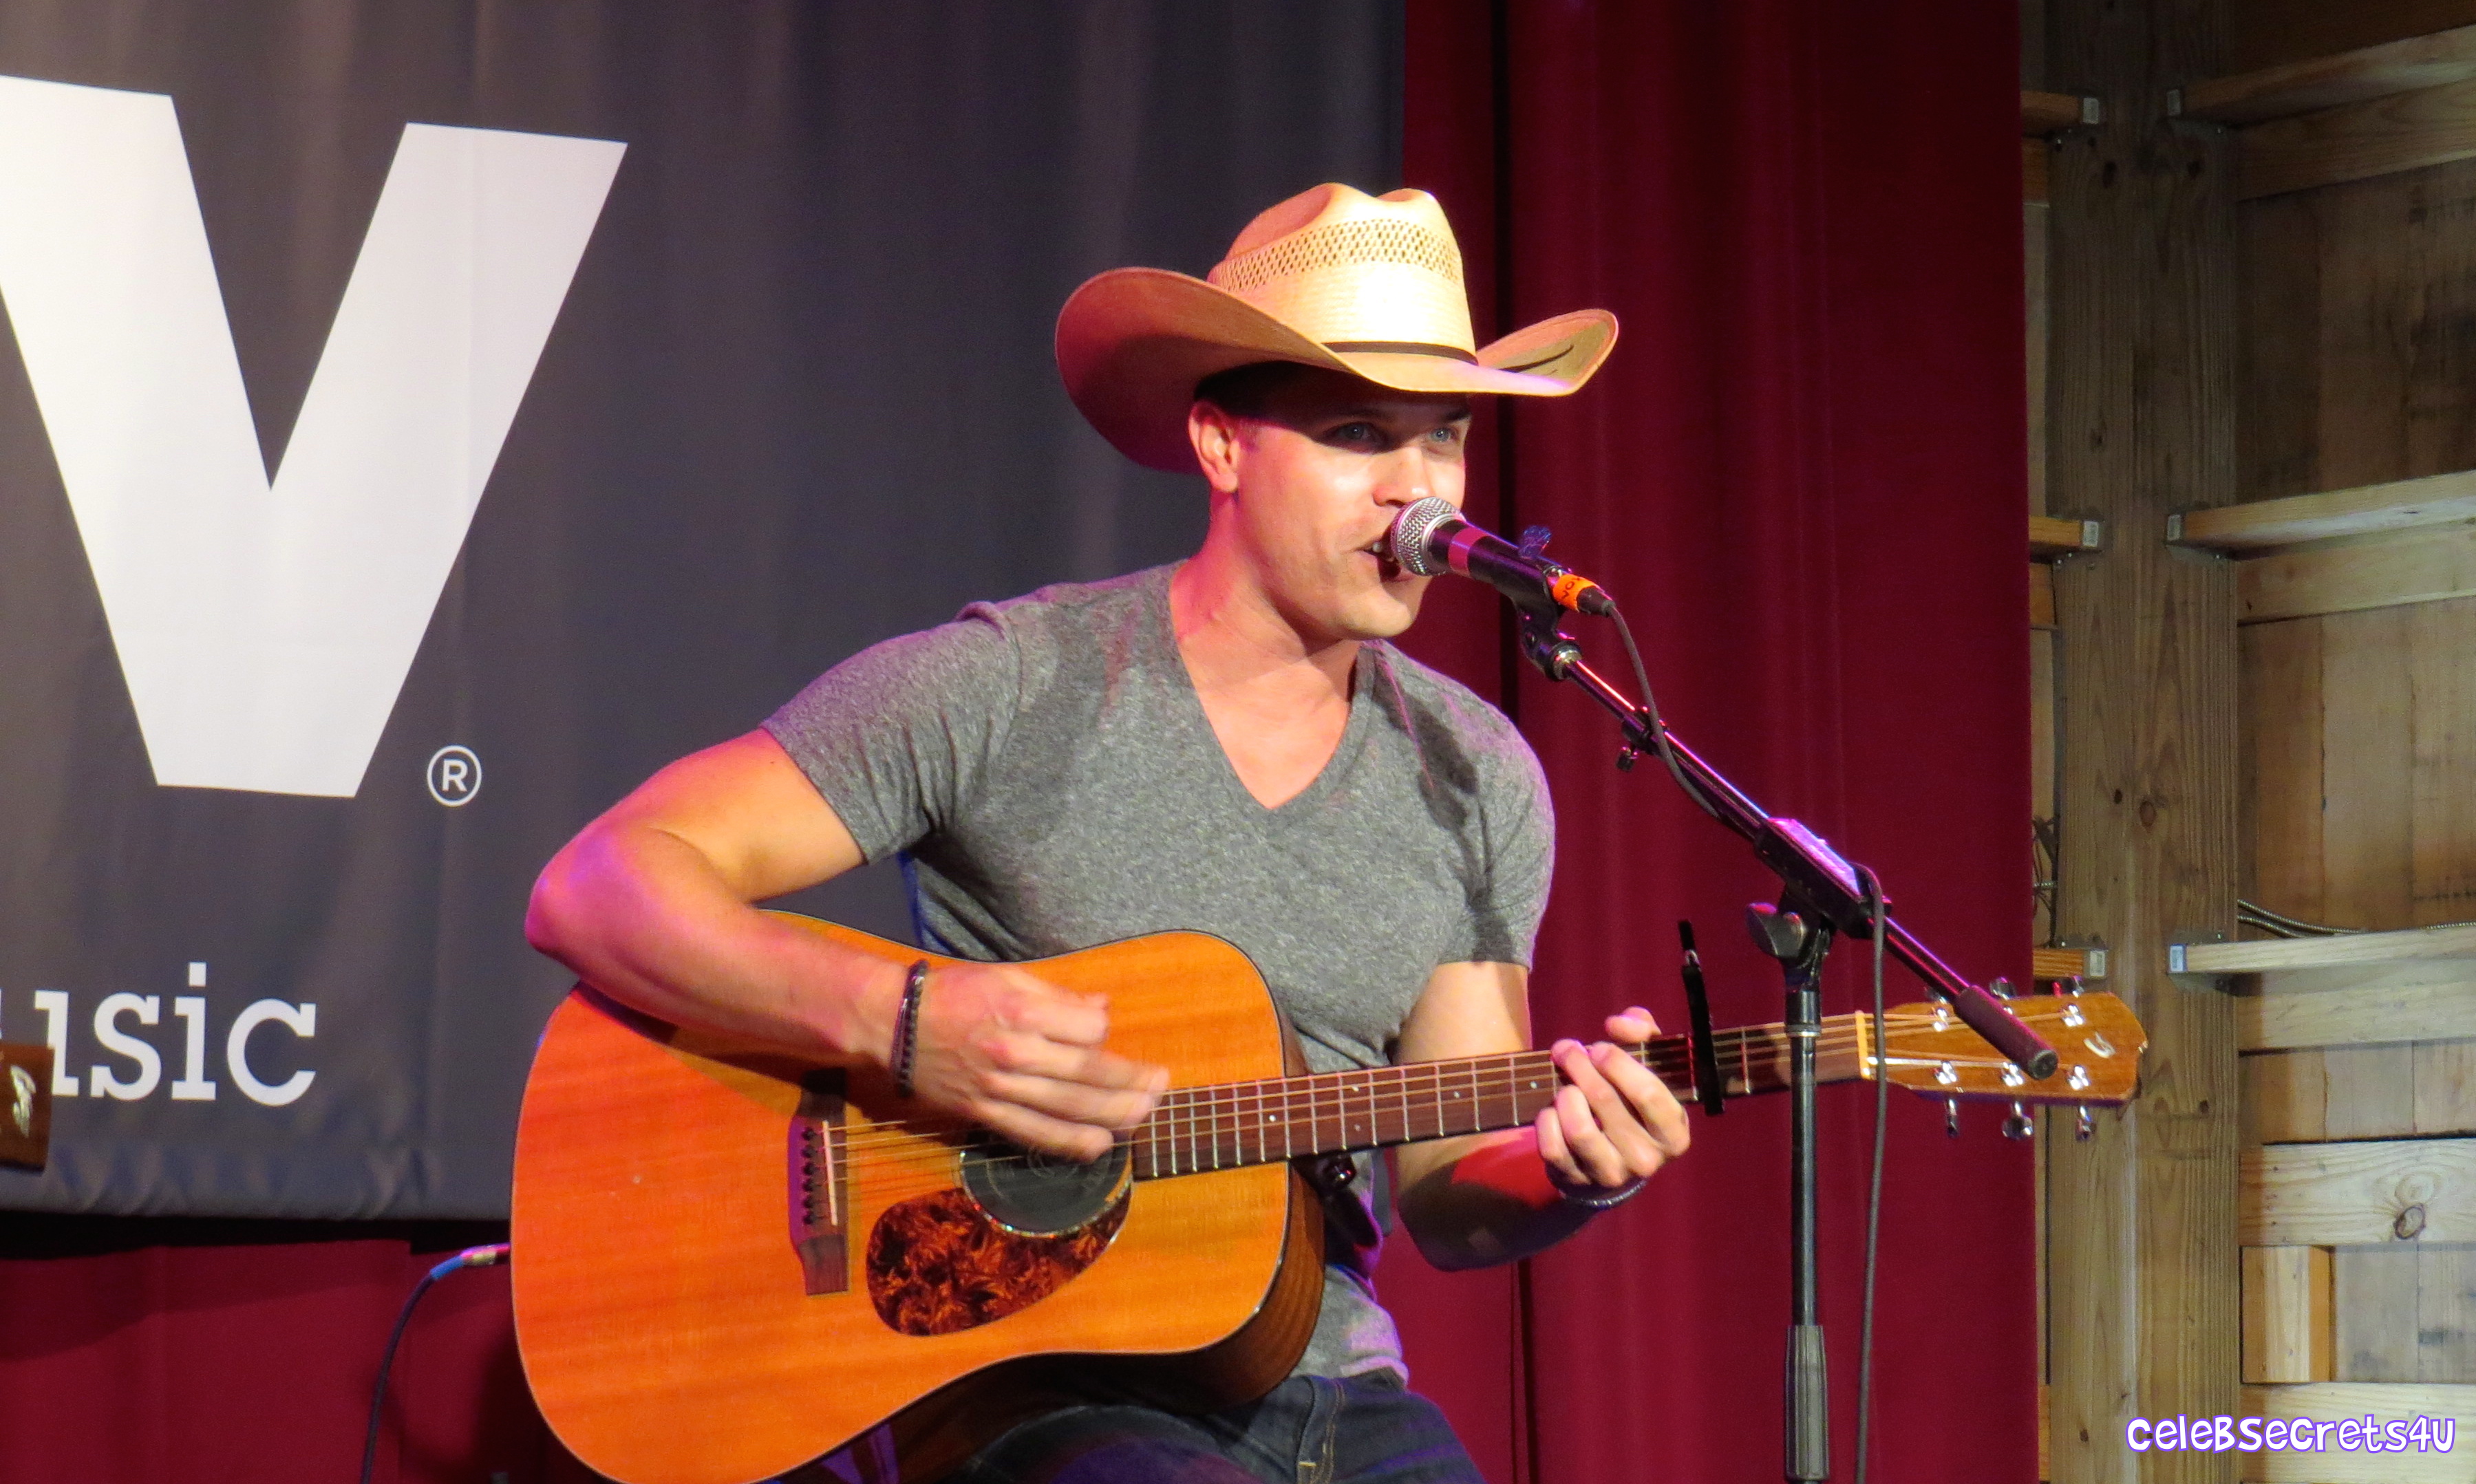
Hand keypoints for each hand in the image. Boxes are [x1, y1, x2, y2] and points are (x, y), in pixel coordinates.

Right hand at [900, 961, 1166, 1160]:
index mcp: (1022, 1011)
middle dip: (1131, 1082)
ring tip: (1145, 1113)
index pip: (1088, 1030)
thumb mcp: (1007, 977)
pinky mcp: (986, 1113)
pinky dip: (1070, 1143)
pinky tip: (1100, 1145)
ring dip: (1114, 1115)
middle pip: (1088, 1073)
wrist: (894, 1025)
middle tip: (1161, 1084)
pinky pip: (1035, 1134)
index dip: (1105, 1032)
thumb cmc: (954, 993)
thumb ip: (1058, 996)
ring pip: (1069, 1108)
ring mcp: (1000, 1088)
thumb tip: (1102, 1009)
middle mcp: (1015, 1052)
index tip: (1103, 1031)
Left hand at [1533, 1006, 1690, 1196]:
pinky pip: (1552, 1146)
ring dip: (1565, 1094)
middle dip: (1579, 1065)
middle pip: (1604, 1100)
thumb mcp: (1649, 1066)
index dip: (1618, 1063)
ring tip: (1565, 1085)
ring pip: (1578, 1128)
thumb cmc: (1632, 1101)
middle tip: (1567, 1049)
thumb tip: (1619, 1023)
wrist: (1611, 1159)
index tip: (1598, 1047)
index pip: (1648, 1093)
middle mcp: (1647, 1158)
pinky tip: (1553, 1109)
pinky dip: (1546, 1120)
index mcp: (1673, 1132)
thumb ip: (1643, 1035)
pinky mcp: (1577, 1180)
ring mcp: (1612, 1173)